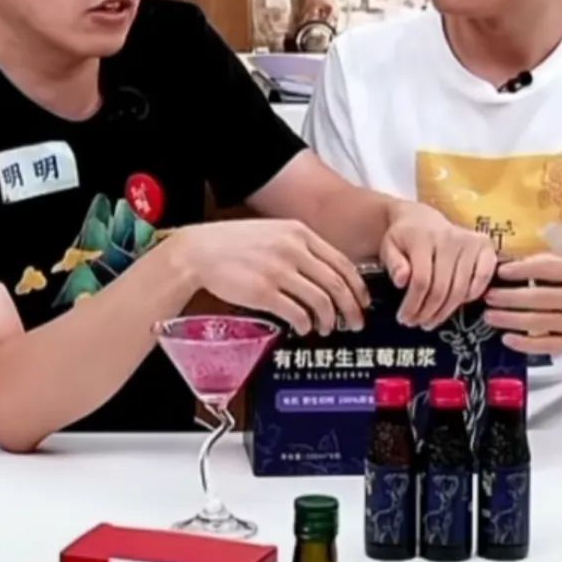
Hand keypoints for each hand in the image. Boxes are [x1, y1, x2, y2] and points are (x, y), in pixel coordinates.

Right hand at [169, 219, 368, 336]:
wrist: (199, 251)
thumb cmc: (234, 244)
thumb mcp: (273, 232)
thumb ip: (300, 247)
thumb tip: (326, 272)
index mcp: (299, 233)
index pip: (342, 262)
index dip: (357, 287)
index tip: (362, 301)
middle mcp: (293, 249)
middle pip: (337, 284)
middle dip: (351, 308)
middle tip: (355, 322)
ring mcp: (278, 270)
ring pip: (321, 301)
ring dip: (329, 320)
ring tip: (327, 328)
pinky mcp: (263, 291)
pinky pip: (297, 313)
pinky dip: (306, 324)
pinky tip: (304, 328)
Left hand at [381, 202, 497, 328]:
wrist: (422, 217)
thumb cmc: (404, 237)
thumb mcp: (389, 247)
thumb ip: (393, 263)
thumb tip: (401, 281)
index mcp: (423, 238)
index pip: (421, 280)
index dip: (413, 305)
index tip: (404, 318)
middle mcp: (450, 238)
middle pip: (442, 288)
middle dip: (428, 312)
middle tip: (418, 323)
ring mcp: (470, 241)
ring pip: (460, 289)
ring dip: (446, 311)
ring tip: (432, 320)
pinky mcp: (485, 246)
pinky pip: (482, 278)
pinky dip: (471, 295)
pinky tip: (457, 304)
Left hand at [485, 254, 561, 355]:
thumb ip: (538, 264)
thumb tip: (504, 265)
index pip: (550, 269)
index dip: (524, 270)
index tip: (501, 272)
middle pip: (543, 298)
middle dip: (512, 297)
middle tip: (489, 297)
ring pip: (542, 322)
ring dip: (512, 320)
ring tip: (490, 316)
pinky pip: (547, 346)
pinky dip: (526, 344)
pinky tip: (506, 339)